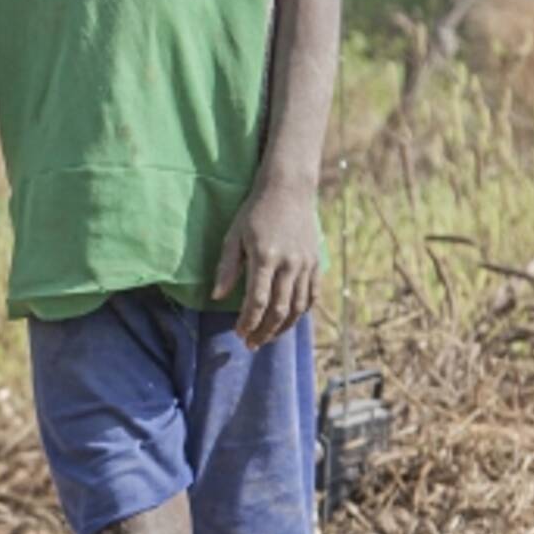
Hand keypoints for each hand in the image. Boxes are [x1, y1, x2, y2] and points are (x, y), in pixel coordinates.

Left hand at [212, 182, 318, 348]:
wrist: (289, 190)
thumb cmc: (255, 212)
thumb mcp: (234, 236)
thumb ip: (227, 268)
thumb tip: (217, 297)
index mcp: (265, 257)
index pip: (257, 301)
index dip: (248, 321)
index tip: (238, 333)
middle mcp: (289, 264)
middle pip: (278, 309)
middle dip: (264, 331)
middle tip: (251, 343)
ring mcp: (306, 264)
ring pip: (298, 307)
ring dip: (282, 327)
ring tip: (268, 337)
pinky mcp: (316, 262)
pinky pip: (312, 295)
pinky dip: (301, 312)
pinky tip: (288, 320)